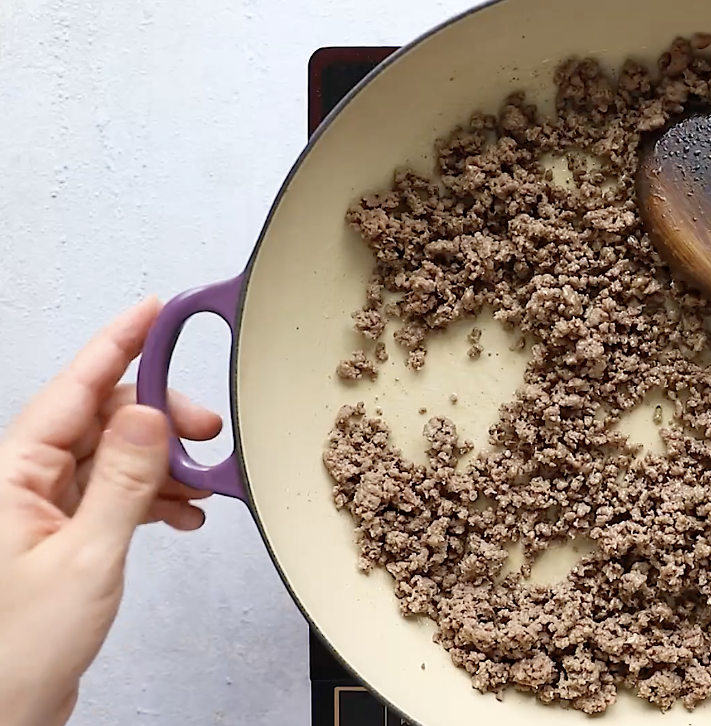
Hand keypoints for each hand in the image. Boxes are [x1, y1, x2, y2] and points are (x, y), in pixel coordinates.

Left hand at [0, 299, 220, 725]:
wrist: (7, 708)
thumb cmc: (19, 648)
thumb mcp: (86, 556)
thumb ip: (122, 480)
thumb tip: (149, 415)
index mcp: (12, 472)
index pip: (74, 387)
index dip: (117, 342)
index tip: (154, 311)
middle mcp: (24, 480)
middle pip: (102, 417)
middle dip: (160, 416)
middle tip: (208, 429)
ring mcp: (44, 505)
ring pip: (116, 454)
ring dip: (164, 463)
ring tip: (202, 483)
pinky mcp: (65, 531)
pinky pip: (117, 490)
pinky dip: (156, 496)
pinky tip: (182, 513)